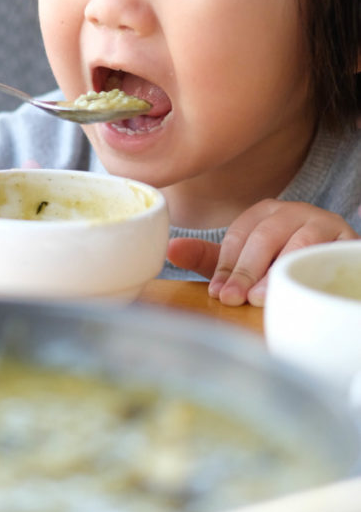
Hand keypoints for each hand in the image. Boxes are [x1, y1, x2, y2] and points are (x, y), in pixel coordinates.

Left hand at [167, 199, 357, 306]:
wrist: (335, 268)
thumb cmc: (282, 264)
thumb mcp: (245, 261)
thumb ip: (210, 259)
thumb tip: (169, 249)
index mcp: (264, 213)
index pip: (239, 235)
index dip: (226, 265)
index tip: (218, 293)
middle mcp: (294, 212)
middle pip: (266, 236)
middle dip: (247, 270)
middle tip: (234, 299)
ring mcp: (324, 225)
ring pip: (301, 242)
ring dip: (280, 270)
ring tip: (262, 298)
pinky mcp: (348, 242)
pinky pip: (332, 252)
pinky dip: (316, 268)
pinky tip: (302, 287)